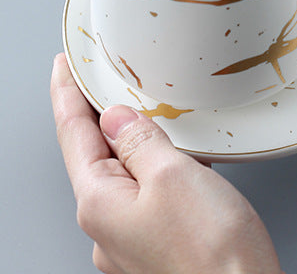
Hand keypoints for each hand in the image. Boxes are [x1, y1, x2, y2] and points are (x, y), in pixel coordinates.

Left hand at [50, 53, 282, 273]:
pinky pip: (148, 194)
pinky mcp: (158, 245)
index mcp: (100, 204)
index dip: (67, 94)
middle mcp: (106, 227)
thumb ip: (141, 141)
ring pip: (126, 175)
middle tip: (105, 78)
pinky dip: (158, 168)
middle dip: (102, 116)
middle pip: (96, 155)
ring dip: (136, 142)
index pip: (74, 135)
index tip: (62, 66)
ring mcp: (131, 240)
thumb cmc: (212, 250)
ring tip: (153, 115)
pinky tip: (181, 160)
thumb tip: (116, 118)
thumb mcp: (173, 175)